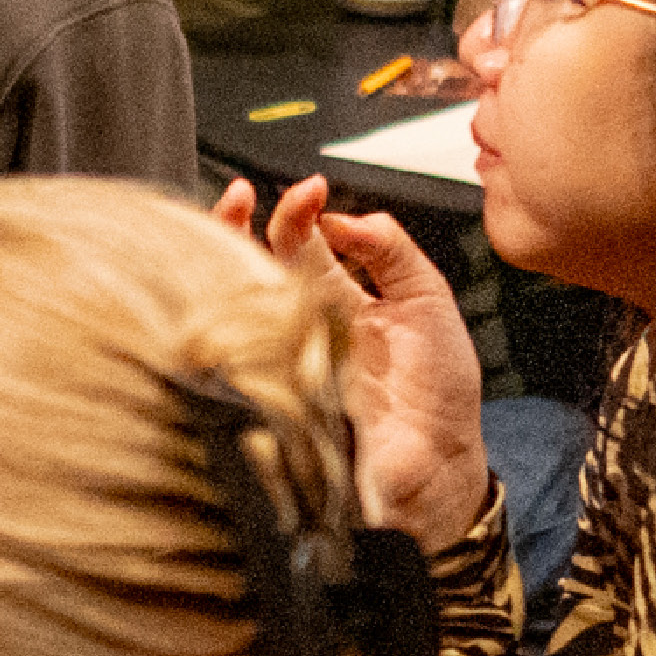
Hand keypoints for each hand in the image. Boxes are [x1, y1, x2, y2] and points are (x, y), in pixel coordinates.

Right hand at [210, 174, 492, 540]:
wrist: (440, 465)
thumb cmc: (437, 395)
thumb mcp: (428, 300)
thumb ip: (392, 250)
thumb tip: (341, 217)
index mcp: (334, 297)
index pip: (296, 242)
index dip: (293, 211)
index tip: (309, 190)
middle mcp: (298, 323)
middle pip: (244, 264)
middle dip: (233, 223)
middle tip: (245, 197)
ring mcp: (277, 358)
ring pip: (224, 302)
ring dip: (216, 260)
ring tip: (227, 228)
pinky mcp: (267, 397)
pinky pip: (228, 357)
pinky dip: (218, 325)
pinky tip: (225, 295)